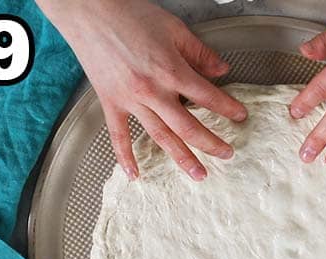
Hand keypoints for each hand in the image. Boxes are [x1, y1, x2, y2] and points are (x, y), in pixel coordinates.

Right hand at [37, 0, 246, 180]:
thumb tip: (222, 70)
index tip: (239, 116)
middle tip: (227, 155)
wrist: (86, 9)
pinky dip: (126, 157)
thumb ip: (199, 53)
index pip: (208, 97)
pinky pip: (119, 135)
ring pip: (161, 136)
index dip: (228, 108)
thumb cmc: (128, 14)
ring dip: (182, 158)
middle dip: (211, 143)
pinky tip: (135, 176)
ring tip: (199, 174)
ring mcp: (130, 100)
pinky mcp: (110, 102)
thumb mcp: (174, 28)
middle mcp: (152, 91)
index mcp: (171, 71)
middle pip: (188, 126)